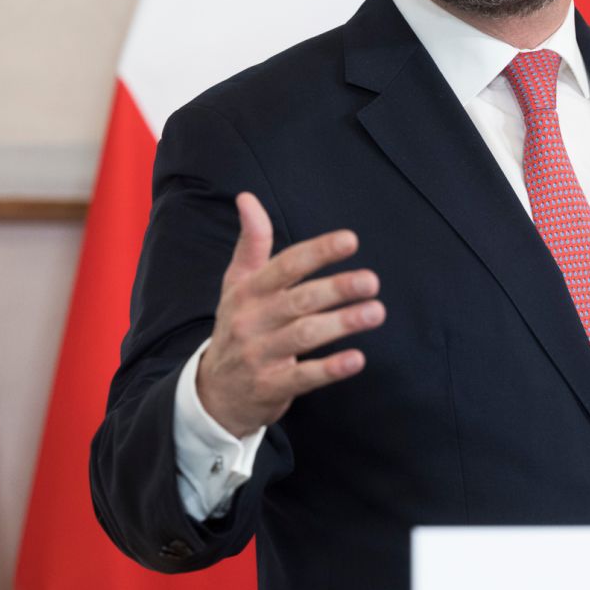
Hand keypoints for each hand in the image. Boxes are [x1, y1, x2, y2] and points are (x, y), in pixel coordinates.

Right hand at [195, 192, 384, 436]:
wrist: (213, 392)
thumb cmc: (237, 326)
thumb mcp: (237, 284)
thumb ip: (251, 242)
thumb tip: (247, 197)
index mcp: (248, 291)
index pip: (285, 266)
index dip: (318, 251)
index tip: (351, 240)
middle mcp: (251, 320)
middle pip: (299, 300)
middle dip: (337, 288)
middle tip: (372, 280)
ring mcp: (259, 355)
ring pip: (304, 335)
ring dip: (342, 323)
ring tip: (376, 312)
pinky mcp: (270, 387)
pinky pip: (303, 377)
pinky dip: (330, 369)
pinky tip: (357, 359)